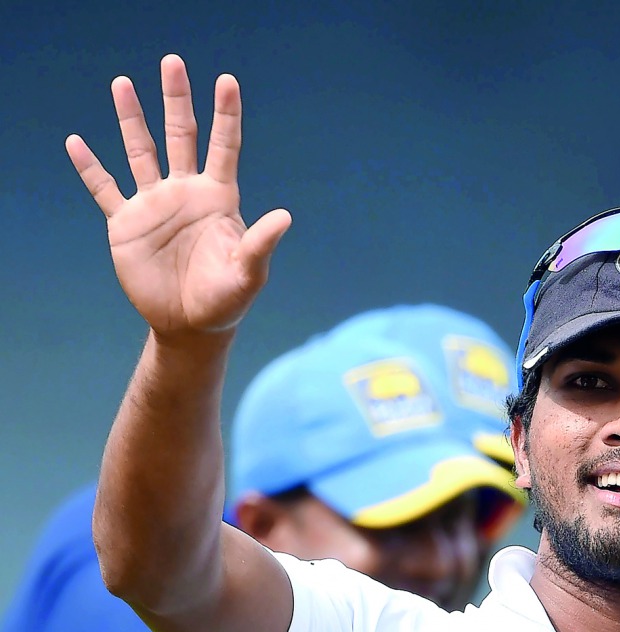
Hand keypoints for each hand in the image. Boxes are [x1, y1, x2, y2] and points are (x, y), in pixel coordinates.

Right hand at [66, 54, 290, 339]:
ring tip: (122, 83)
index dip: (225, 114)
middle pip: (181, 135)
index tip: (227, 80)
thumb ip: (262, 243)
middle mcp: (186, 193)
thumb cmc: (227, 299)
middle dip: (177, 100)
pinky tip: (77, 143)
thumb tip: (285, 217)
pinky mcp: (126, 224)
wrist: (191, 325)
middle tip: (172, 62)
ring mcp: (155, 205)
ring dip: (131, 119)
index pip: (224, 146)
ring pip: (141, 151)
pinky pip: (105, 189)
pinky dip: (90, 168)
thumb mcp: (249, 273)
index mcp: (219, 198)